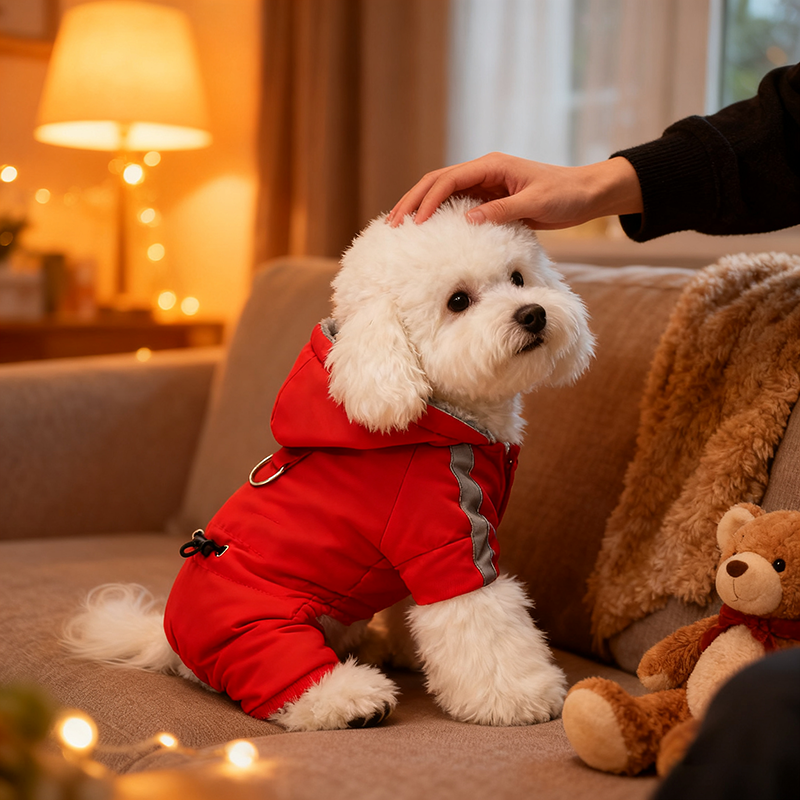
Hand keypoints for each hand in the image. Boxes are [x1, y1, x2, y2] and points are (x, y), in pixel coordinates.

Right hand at [387, 152, 642, 228]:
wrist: (586, 195)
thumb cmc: (565, 195)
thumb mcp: (535, 203)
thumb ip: (502, 211)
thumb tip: (469, 220)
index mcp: (492, 166)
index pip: (449, 180)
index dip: (428, 200)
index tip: (415, 222)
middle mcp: (485, 172)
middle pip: (438, 182)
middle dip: (413, 201)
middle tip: (392, 223)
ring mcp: (486, 185)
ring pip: (444, 194)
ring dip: (422, 208)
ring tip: (401, 227)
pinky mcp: (491, 199)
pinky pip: (458, 206)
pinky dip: (440, 216)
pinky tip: (428, 231)